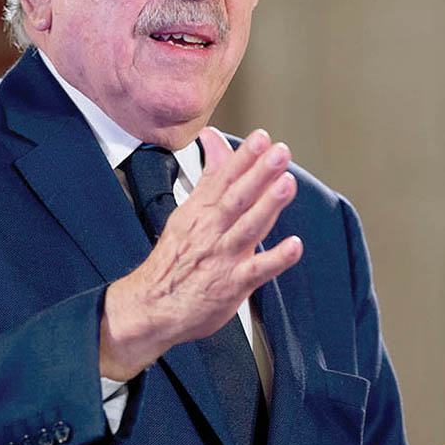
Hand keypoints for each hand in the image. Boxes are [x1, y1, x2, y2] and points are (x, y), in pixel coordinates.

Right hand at [99, 127, 302, 379]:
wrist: (151, 307)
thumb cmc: (174, 260)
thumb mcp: (187, 211)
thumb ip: (209, 175)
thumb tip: (213, 139)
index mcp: (201, 212)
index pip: (224, 178)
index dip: (243, 157)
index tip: (261, 138)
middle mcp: (211, 231)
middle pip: (237, 197)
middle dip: (259, 173)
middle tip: (279, 153)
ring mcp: (222, 257)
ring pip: (247, 227)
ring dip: (268, 206)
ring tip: (286, 185)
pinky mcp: (231, 285)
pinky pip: (256, 271)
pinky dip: (275, 259)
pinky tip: (293, 246)